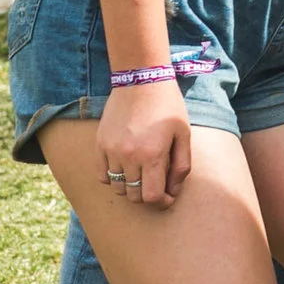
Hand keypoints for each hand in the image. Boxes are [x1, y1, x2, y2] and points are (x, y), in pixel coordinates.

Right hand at [97, 80, 191, 208]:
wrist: (140, 80)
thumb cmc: (168, 106)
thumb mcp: (183, 134)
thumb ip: (181, 165)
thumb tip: (174, 192)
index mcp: (152, 155)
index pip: (151, 197)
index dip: (162, 202)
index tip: (168, 198)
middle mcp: (129, 157)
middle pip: (133, 196)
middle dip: (147, 196)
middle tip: (157, 185)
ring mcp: (111, 151)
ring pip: (117, 188)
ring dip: (130, 187)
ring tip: (143, 174)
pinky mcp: (99, 145)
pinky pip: (102, 175)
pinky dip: (113, 178)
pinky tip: (126, 168)